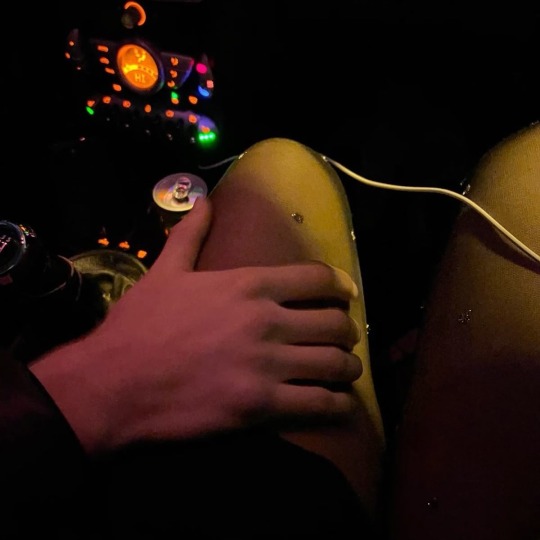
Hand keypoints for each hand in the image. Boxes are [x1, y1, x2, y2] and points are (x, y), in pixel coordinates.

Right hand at [30, 198, 361, 454]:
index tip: (347, 294)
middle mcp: (268, 321)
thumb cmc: (139, 325)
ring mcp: (267, 365)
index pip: (318, 278)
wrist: (113, 383)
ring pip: (335, 363)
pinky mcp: (261, 406)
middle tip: (345, 337)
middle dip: (348, 330)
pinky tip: (338, 402)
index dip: (341, 286)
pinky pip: (320, 404)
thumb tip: (203, 200)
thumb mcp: (165, 271)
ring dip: (348, 366)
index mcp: (249, 285)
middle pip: (335, 322)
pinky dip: (337, 404)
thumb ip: (191, 234)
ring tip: (345, 369)